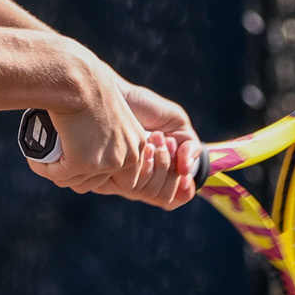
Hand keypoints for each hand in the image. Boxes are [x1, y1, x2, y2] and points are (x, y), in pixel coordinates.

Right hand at [28, 44, 145, 193]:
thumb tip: (96, 146)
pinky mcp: (84, 164)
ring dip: (59, 173)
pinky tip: (36, 159)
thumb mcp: (111, 112)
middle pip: (96, 181)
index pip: (119, 175)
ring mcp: (106, 162)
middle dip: (75, 174)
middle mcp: (127, 156)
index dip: (96, 169)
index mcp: (138, 144)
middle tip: (59, 158)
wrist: (78, 79)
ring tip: (47, 158)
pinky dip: (44, 169)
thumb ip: (111, 133)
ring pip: (77, 182)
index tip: (78, 155)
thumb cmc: (89, 87)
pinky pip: (59, 176)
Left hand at [91, 85, 200, 209]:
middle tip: (167, 142)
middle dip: (171, 171)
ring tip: (156, 137)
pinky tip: (146, 145)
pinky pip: (133, 186)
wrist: (120, 95)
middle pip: (162, 198)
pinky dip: (148, 165)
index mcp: (152, 174)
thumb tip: (186, 171)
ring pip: (149, 193)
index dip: (183, 192)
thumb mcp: (177, 125)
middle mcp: (136, 181)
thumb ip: (189, 149)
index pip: (170, 199)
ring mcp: (120, 181)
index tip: (186, 174)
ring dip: (161, 164)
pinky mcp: (105, 178)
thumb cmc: (146, 107)